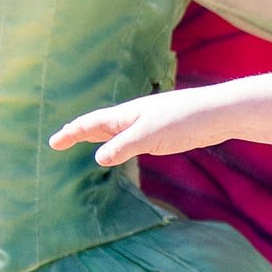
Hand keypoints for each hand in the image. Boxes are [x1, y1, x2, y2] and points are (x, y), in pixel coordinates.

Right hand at [51, 90, 238, 166]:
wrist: (218, 113)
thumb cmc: (184, 120)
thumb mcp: (148, 136)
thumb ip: (122, 146)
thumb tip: (97, 158)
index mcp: (126, 115)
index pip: (91, 123)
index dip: (71, 132)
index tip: (53, 143)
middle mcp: (134, 116)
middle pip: (99, 124)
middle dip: (78, 132)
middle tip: (59, 141)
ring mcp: (148, 123)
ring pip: (115, 130)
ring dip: (97, 136)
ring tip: (84, 141)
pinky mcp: (162, 131)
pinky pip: (131, 137)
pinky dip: (118, 142)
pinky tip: (123, 147)